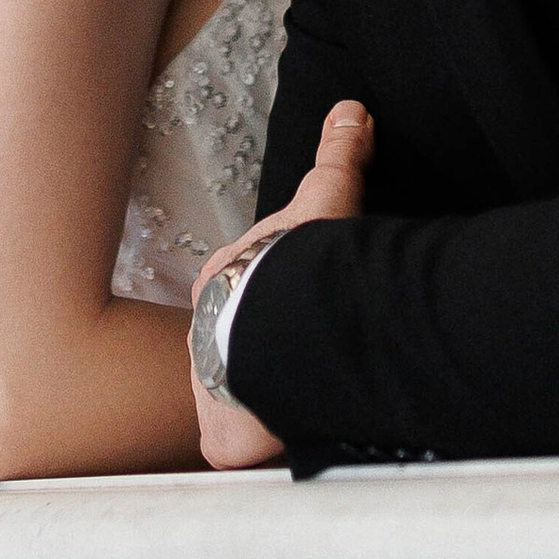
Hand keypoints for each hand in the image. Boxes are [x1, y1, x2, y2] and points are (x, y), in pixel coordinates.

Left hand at [191, 103, 373, 469]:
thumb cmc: (302, 262)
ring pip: (240, 400)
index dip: (281, 297)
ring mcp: (209, 391)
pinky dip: (265, 445)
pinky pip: (240, 448)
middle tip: (314, 360)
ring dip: (270, 403)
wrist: (285, 324)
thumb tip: (352, 110)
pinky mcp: (223, 439)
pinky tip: (296, 440)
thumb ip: (338, 156)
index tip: (310, 304)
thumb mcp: (325, 198)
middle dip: (270, 355)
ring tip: (314, 403)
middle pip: (241, 348)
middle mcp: (206, 336)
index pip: (251, 290)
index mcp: (223, 281)